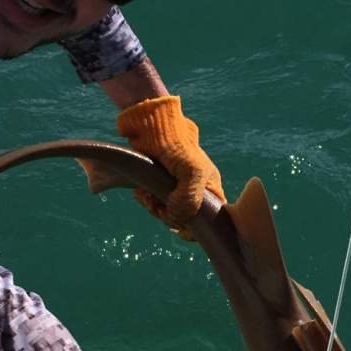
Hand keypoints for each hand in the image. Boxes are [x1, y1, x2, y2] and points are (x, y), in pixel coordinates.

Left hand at [115, 94, 224, 232]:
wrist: (151, 123)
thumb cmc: (177, 146)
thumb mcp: (192, 173)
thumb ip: (191, 200)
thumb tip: (178, 221)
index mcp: (210, 188)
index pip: (208, 221)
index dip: (192, 226)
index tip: (176, 221)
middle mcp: (195, 189)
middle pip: (184, 219)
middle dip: (168, 216)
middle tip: (156, 205)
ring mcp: (176, 187)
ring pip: (167, 212)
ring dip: (154, 208)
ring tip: (145, 195)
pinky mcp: (158, 183)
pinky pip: (153, 202)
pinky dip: (146, 200)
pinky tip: (140, 193)